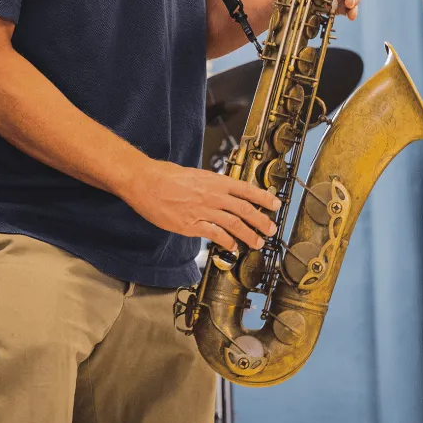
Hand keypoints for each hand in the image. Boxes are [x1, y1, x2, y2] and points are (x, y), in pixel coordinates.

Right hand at [123, 159, 280, 252]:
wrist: (146, 182)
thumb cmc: (167, 176)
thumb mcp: (196, 175)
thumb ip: (212, 185)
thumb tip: (225, 192)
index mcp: (215, 181)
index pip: (246, 189)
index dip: (263, 198)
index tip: (275, 204)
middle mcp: (213, 195)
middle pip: (244, 209)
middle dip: (260, 220)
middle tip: (271, 228)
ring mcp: (202, 211)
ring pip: (233, 224)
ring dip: (248, 234)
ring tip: (257, 242)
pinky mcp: (191, 224)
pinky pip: (214, 234)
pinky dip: (226, 242)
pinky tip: (233, 247)